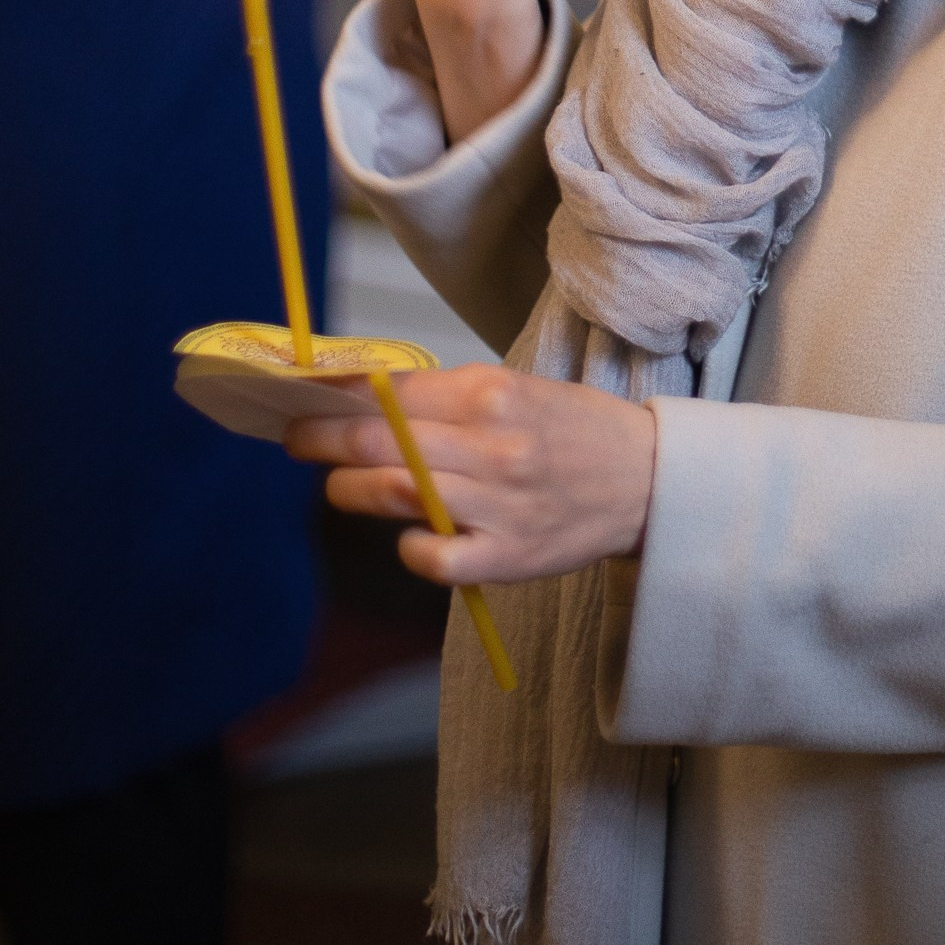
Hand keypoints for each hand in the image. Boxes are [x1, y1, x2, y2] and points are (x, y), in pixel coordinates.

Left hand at [289, 365, 657, 582]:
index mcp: (493, 393)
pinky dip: (410, 547)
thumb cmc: (574, 432)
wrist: (649, 483)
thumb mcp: (520, 391)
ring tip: (336, 485)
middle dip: (322, 437)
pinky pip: (434, 556)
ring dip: (349, 489)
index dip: (338, 391)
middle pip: (380, 440)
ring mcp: (498, 504)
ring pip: (395, 492)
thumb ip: (451, 398)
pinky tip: (411, 537)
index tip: (303, 391)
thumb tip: (371, 398)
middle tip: (295, 436)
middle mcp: (492, 444)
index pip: (394, 388)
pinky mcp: (506, 556)